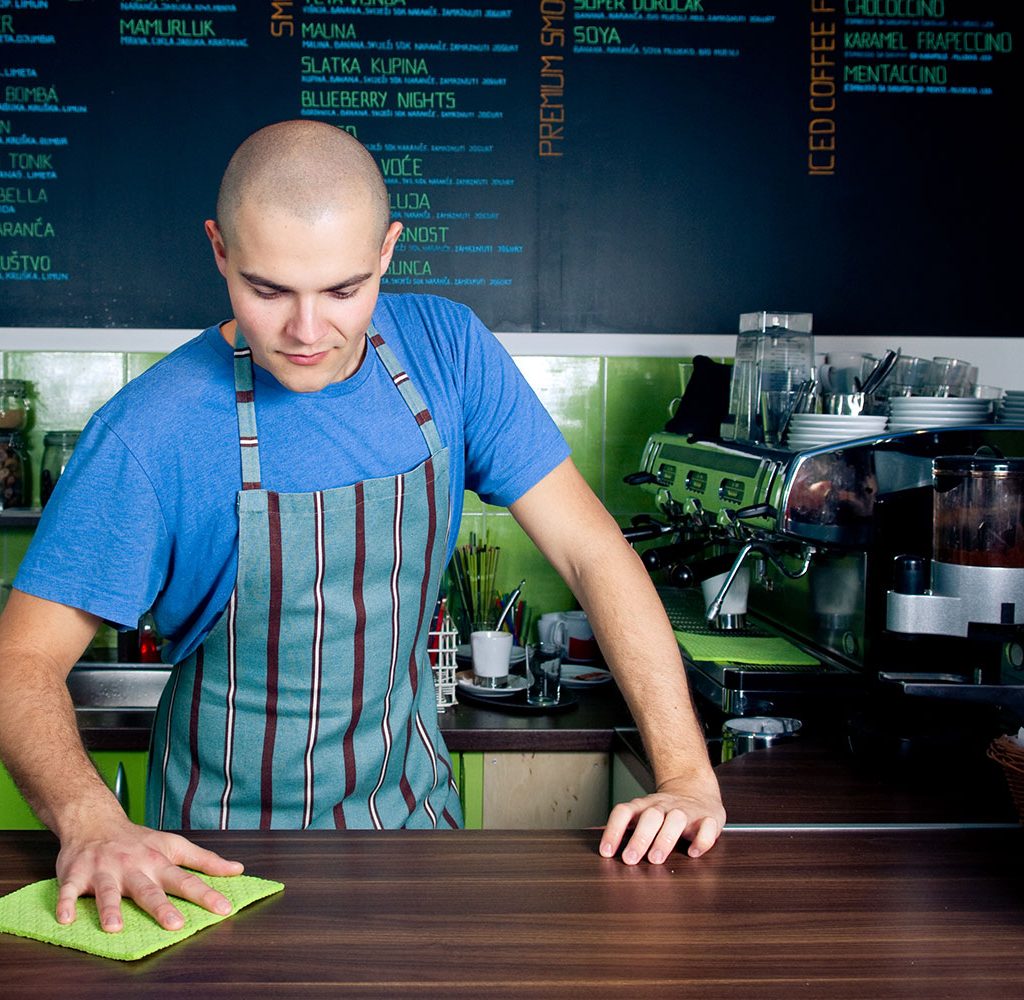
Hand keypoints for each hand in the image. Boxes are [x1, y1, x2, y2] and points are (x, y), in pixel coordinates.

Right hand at [55, 817, 244, 932]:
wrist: (94, 820)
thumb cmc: (137, 840)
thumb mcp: (173, 845)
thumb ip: (205, 861)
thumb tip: (237, 870)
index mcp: (158, 861)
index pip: (186, 880)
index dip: (206, 894)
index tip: (224, 909)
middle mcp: (133, 866)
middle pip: (149, 889)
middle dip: (162, 907)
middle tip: (176, 925)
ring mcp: (104, 870)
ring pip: (108, 891)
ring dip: (110, 908)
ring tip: (114, 928)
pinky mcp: (76, 874)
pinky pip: (68, 891)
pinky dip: (65, 904)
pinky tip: (66, 920)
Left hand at [599, 778, 725, 864]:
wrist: (696, 791)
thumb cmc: (663, 811)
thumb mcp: (641, 813)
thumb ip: (621, 825)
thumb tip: (592, 835)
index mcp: (644, 806)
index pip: (624, 812)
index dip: (613, 830)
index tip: (606, 852)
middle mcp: (664, 807)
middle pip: (650, 816)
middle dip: (639, 837)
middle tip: (630, 859)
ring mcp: (687, 811)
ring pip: (676, 819)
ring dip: (665, 839)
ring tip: (656, 859)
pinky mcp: (709, 818)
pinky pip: (708, 826)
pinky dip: (702, 839)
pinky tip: (694, 853)